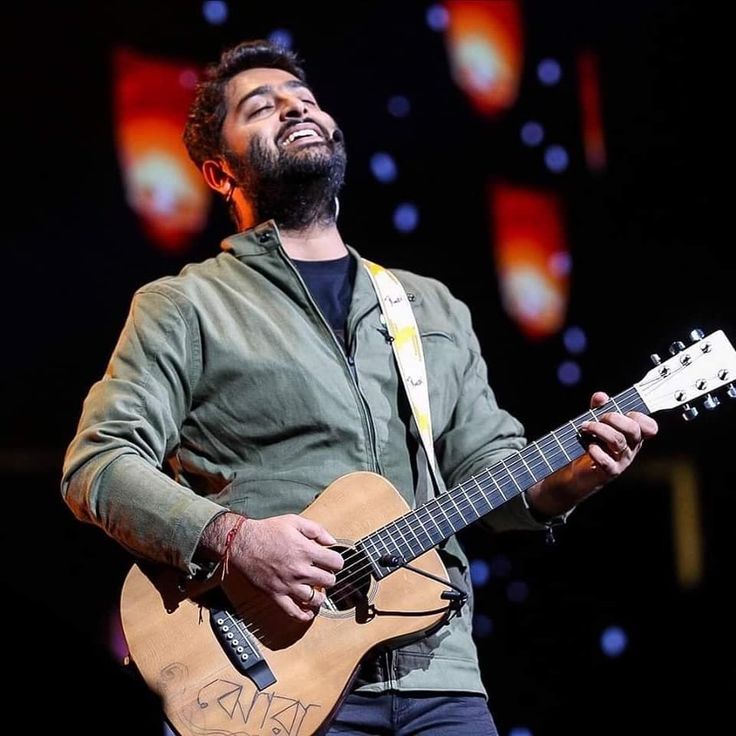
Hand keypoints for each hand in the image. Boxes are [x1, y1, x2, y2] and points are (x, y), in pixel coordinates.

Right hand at [224, 514, 342, 621]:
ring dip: (320, 595)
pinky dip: (304, 615)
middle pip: (329, 581)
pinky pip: (293, 611)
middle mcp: (299, 570)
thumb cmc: (267, 531)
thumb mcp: (294, 521)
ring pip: (315, 599)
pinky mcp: (276, 594)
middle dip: (329, 576)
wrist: (242, 543)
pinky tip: (309, 612)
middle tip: (324, 573)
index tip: (333, 560)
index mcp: (306, 551)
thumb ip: (316, 530)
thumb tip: (331, 541)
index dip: (337, 560)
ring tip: (318, 590)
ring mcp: (288, 584)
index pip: (336, 562)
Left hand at [528, 391, 658, 515]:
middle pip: (633, 429)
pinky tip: (588, 446)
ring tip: (585, 427)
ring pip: (618, 441)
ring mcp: (622, 461)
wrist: (576, 473)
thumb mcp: (595, 422)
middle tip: (597, 418)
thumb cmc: (589, 444)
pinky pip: (606, 460)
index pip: (649, 426)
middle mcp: (631, 448)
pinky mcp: (609, 472)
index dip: (639, 416)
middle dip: (613, 418)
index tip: (622, 412)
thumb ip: (598, 408)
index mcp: (632, 436)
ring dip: (599, 429)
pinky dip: (595, 450)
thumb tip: (601, 397)